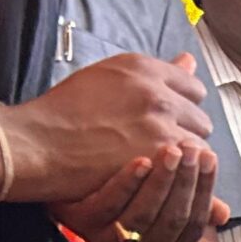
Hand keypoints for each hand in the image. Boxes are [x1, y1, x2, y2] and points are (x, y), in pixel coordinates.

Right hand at [5, 52, 211, 203]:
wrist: (40, 144)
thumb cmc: (64, 113)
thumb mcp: (108, 77)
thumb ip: (154, 73)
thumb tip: (190, 61)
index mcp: (143, 68)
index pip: (192, 87)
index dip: (183, 107)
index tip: (169, 120)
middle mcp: (156, 93)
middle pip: (200, 118)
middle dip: (187, 133)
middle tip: (161, 146)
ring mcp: (159, 125)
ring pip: (199, 149)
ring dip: (184, 160)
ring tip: (158, 166)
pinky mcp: (158, 157)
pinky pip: (190, 172)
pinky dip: (180, 180)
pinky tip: (161, 181)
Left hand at [58, 141, 222, 241]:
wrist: (63, 177)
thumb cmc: (121, 186)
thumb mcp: (160, 197)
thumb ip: (189, 201)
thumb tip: (224, 213)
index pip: (193, 225)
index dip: (204, 192)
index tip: (210, 158)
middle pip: (171, 221)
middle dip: (186, 184)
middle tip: (193, 149)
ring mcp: (107, 239)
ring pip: (142, 217)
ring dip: (161, 183)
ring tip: (171, 151)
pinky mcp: (81, 223)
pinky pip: (109, 206)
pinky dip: (128, 183)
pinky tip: (141, 160)